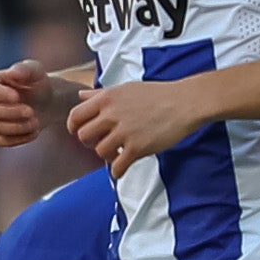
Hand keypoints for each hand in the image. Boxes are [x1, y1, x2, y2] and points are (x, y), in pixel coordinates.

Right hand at [0, 59, 62, 148]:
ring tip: (36, 122)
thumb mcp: (36, 72)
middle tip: (31, 111)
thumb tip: (12, 73)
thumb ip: (25, 69)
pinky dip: (18, 138)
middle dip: (10, 112)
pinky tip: (34, 132)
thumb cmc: (37, 83)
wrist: (45, 102)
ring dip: (16, 126)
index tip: (17, 96)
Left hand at [69, 79, 211, 176]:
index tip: (78, 132)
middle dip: (90, 143)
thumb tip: (82, 97)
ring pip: (100, 151)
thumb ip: (101, 94)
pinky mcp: (138, 147)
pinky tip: (122, 168)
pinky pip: (117, 166)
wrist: (185, 103)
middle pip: (84, 136)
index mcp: (107, 98)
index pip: (76, 115)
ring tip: (117, 154)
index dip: (74, 127)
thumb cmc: (158, 95)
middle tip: (101, 143)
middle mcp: (112, 114)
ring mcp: (124, 132)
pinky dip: (117, 171)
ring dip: (106, 156)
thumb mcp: (125, 89)